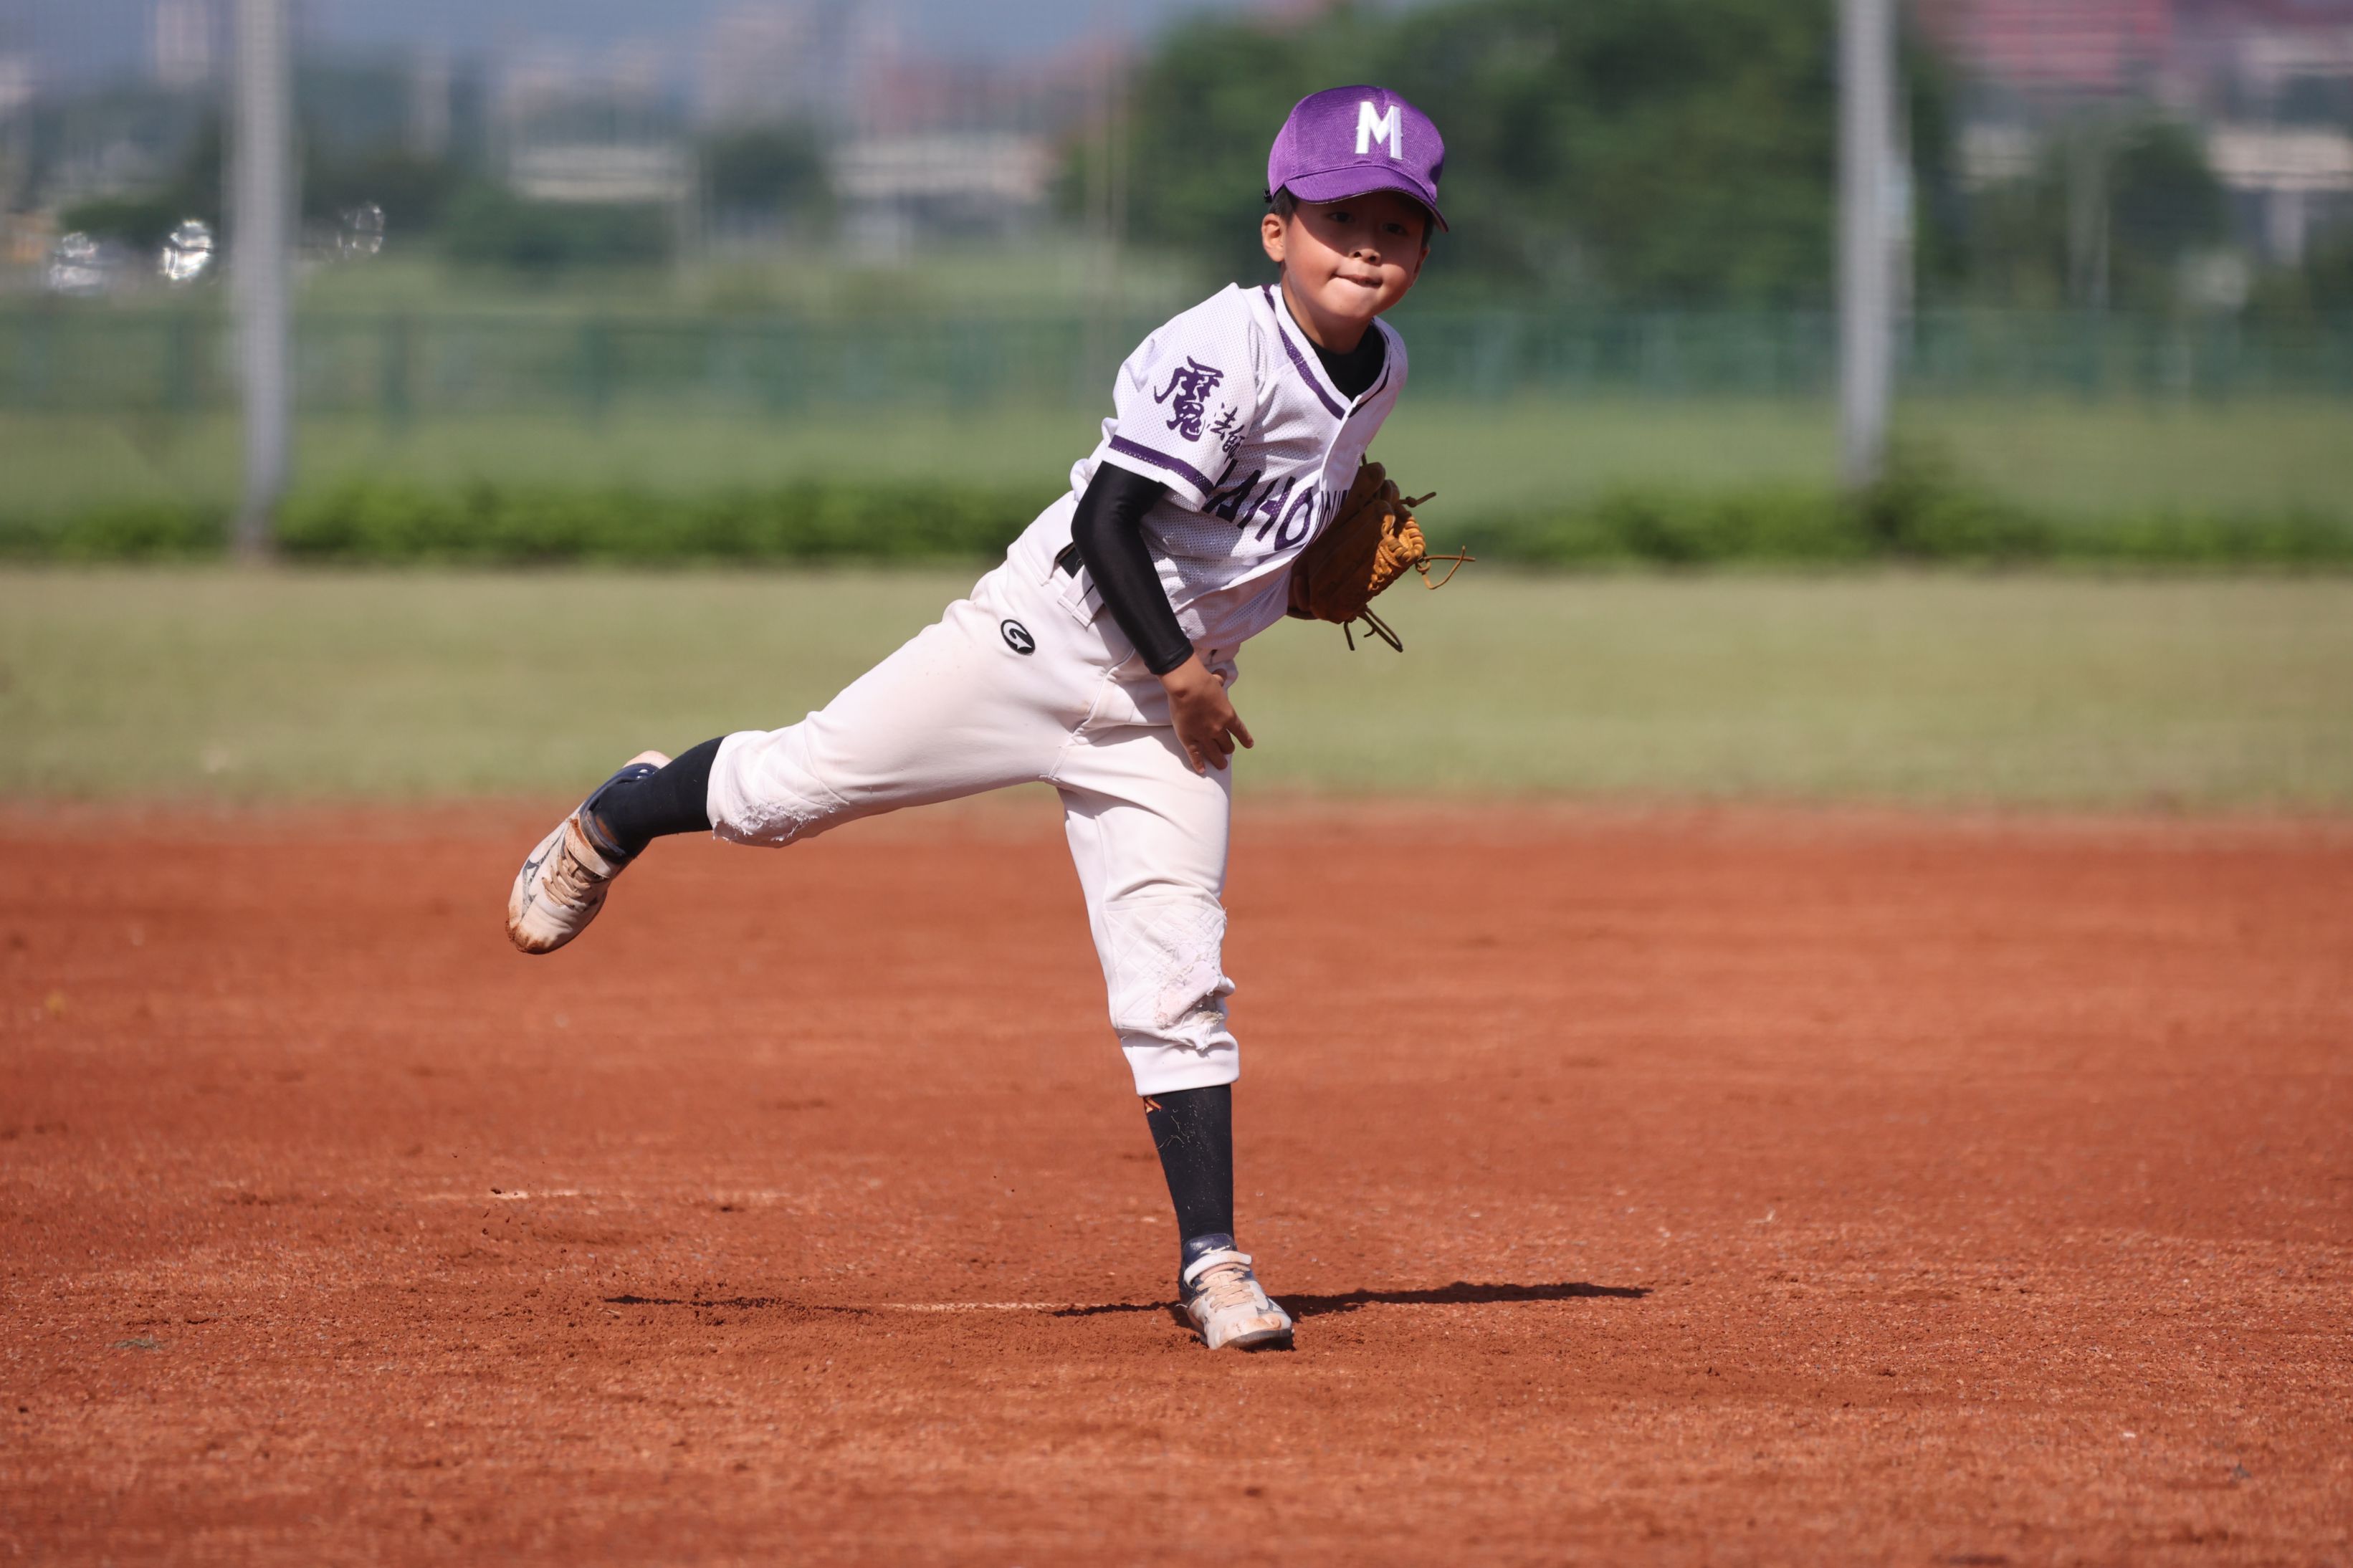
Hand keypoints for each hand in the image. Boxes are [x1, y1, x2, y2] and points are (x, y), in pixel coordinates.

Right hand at [1160, 655, 1253, 773]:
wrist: (1188, 687)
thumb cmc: (1203, 682)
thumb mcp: (1216, 680)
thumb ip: (1220, 680)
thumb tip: (1222, 672)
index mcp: (1228, 715)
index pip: (1240, 731)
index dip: (1245, 739)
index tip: (1249, 745)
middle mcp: (1218, 729)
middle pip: (1227, 745)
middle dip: (1228, 749)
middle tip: (1227, 752)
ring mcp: (1204, 736)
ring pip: (1214, 753)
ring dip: (1219, 761)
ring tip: (1221, 766)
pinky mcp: (1189, 739)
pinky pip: (1195, 755)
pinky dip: (1199, 764)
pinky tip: (1202, 771)